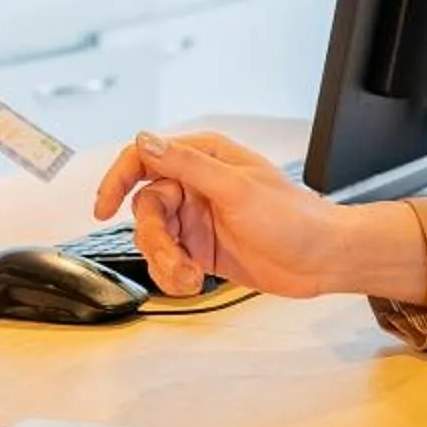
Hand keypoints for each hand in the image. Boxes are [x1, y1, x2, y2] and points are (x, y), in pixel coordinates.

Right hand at [91, 132, 426, 302]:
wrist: (324, 260)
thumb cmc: (294, 218)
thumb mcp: (237, 189)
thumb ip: (187, 166)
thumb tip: (146, 142)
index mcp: (205, 158)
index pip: (144, 157)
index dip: (118, 179)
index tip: (102, 207)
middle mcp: (197, 184)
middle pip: (146, 207)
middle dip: (155, 239)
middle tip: (175, 261)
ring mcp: (198, 218)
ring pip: (154, 238)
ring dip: (165, 262)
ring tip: (188, 278)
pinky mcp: (201, 248)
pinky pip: (168, 260)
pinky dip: (172, 275)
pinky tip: (192, 283)